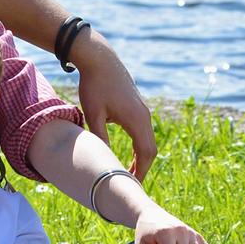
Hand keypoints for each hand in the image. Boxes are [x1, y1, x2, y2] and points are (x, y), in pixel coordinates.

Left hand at [71, 35, 158, 180]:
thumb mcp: (93, 113)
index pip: (145, 153)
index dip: (140, 171)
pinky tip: (130, 154)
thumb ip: (100, 137)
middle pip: (150, 149)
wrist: (99, 59)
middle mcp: (144, 116)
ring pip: (148, 140)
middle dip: (142, 167)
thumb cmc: (94, 85)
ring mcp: (143, 110)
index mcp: (136, 119)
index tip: (132, 184)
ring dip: (141, 157)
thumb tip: (103, 158)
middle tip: (131, 183)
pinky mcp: (138, 106)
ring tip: (129, 172)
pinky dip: (139, 146)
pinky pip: (143, 132)